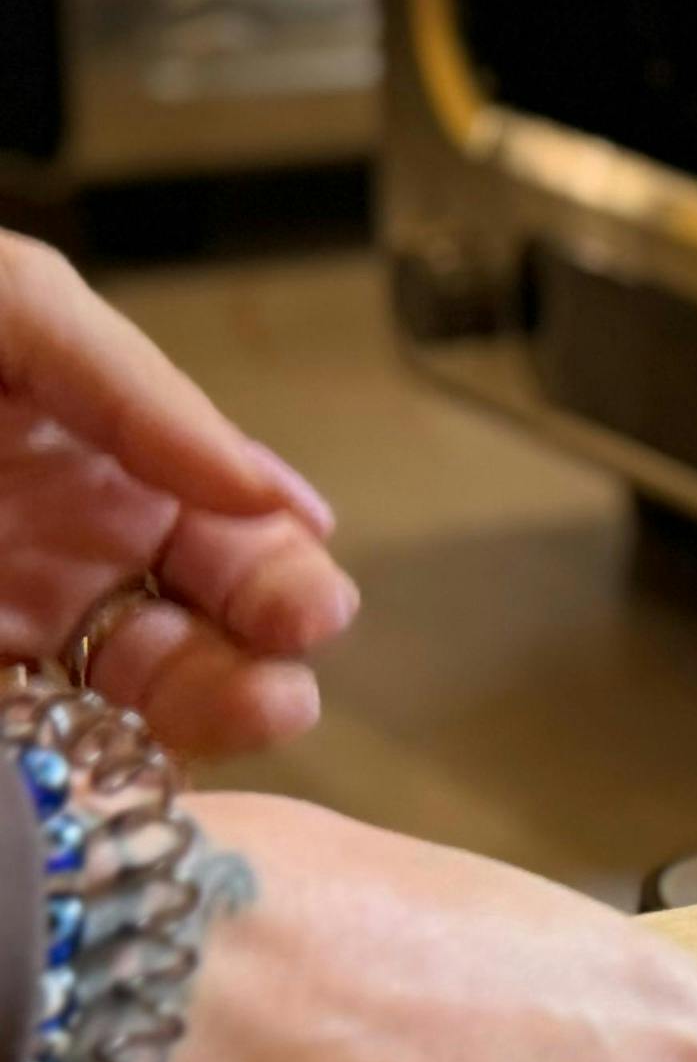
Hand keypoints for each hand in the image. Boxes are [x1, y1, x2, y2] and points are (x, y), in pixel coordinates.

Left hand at [0, 236, 352, 756]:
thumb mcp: (13, 310)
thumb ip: (129, 385)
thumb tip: (257, 488)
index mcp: (79, 438)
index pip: (210, 500)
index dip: (266, 535)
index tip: (303, 566)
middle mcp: (53, 537)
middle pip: (190, 599)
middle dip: (260, 625)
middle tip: (292, 648)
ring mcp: (8, 613)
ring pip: (133, 681)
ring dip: (211, 698)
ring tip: (262, 706)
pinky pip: (52, 734)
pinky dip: (106, 750)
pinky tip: (147, 751)